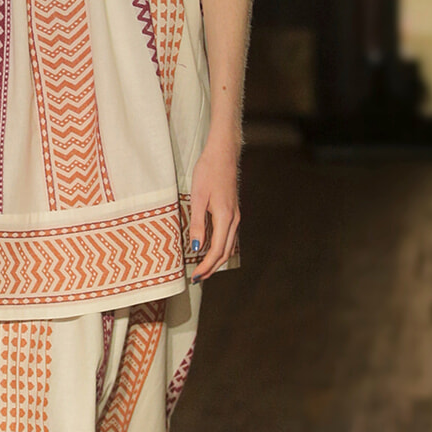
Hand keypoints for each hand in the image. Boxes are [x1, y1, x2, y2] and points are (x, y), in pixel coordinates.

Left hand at [189, 135, 240, 283]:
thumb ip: (197, 224)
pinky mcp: (233, 211)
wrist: (223, 153)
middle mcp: (234, 219)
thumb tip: (196, 247)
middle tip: (198, 277)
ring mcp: (235, 215)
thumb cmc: (208, 172)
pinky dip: (221, 247)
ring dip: (217, 259)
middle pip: (225, 252)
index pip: (217, 250)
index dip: (206, 266)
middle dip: (212, 267)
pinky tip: (211, 249)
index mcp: (225, 217)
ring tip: (203, 267)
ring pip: (229, 245)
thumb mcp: (198, 198)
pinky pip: (229, 236)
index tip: (196, 276)